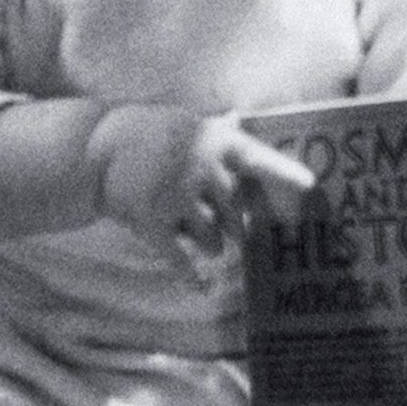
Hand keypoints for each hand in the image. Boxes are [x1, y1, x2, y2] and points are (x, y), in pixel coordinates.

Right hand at [95, 106, 314, 263]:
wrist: (95, 148)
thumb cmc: (147, 135)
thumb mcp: (183, 125)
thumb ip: (215, 129)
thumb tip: (239, 116)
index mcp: (213, 142)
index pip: (257, 158)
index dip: (284, 172)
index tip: (311, 185)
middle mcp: (200, 168)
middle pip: (237, 215)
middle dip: (232, 225)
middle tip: (217, 219)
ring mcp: (176, 195)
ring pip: (213, 240)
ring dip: (210, 245)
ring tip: (194, 231)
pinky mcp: (152, 219)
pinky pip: (180, 258)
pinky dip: (191, 275)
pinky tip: (201, 289)